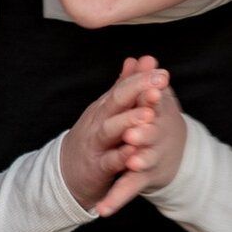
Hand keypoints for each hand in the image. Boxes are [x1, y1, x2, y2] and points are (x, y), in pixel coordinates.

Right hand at [59, 56, 167, 212]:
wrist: (69, 171)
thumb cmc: (96, 137)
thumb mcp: (109, 111)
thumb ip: (126, 87)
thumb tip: (140, 59)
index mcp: (106, 106)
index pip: (123, 87)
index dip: (142, 79)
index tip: (162, 73)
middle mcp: (99, 120)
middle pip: (116, 102)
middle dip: (137, 92)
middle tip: (158, 87)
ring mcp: (96, 143)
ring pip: (110, 129)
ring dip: (128, 121)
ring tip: (148, 115)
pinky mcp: (96, 167)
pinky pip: (109, 161)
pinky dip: (121, 156)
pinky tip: (135, 151)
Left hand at [98, 75, 185, 216]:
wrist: (174, 152)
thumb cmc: (159, 119)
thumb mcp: (155, 98)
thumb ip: (145, 80)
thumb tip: (142, 57)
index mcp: (158, 112)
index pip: (156, 103)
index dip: (153, 98)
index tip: (152, 91)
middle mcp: (157, 136)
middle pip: (152, 133)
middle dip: (143, 132)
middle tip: (134, 132)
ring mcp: (150, 158)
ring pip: (143, 160)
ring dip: (137, 161)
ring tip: (130, 162)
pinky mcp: (142, 178)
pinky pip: (127, 189)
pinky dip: (115, 199)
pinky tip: (101, 210)